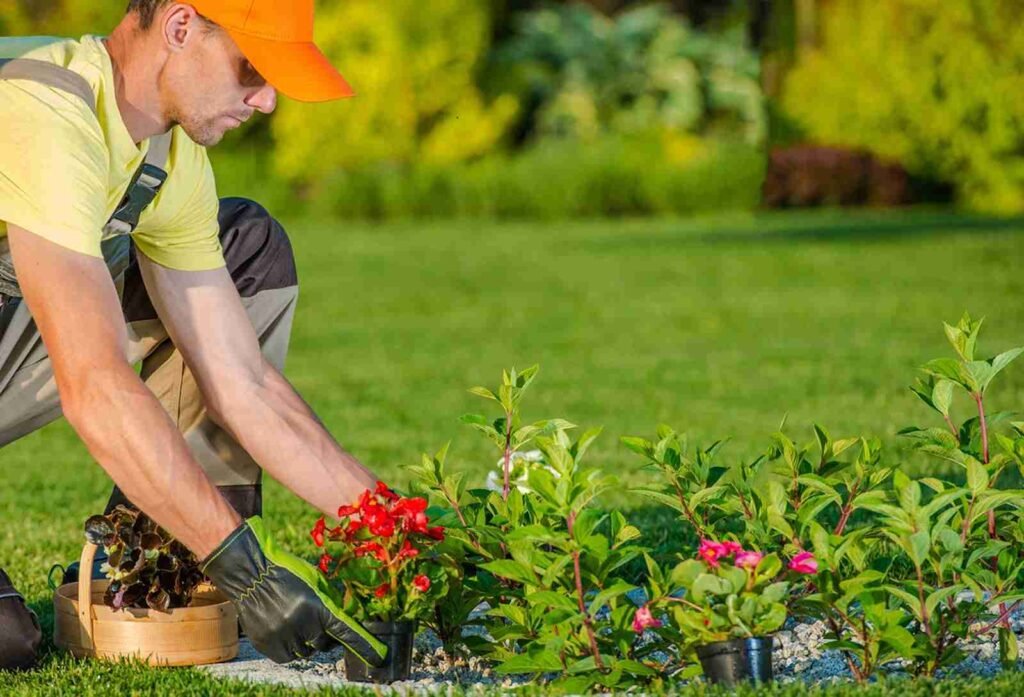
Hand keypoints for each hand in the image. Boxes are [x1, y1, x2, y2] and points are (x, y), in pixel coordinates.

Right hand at [201, 517, 387, 664]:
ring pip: (305, 652)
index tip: (379, 658)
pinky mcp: (267, 644)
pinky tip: (285, 629)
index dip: (364, 646)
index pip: (347, 632)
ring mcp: (282, 635)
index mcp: (318, 605)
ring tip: (296, 620)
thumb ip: (330, 602)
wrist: (251, 573)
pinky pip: (287, 656)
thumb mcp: (315, 580)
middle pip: (324, 644)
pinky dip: (290, 647)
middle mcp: (301, 623)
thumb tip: (347, 620)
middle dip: (324, 635)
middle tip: (317, 622)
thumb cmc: (287, 571)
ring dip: (306, 641)